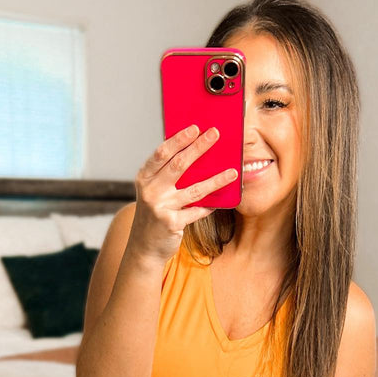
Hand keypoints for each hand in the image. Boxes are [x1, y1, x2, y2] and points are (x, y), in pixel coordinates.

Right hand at [129, 125, 238, 262]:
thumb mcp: (153, 191)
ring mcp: (161, 207)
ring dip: (216, 179)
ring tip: (233, 172)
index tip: (195, 128)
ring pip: (195, 189)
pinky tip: (221, 202)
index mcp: (144, 178)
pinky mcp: (172, 223)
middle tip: (215, 134)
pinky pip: (197, 211)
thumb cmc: (153, 214)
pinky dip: (210, 207)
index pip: (162, 153)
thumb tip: (192, 151)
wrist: (144, 248)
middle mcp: (151, 191)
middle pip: (179, 164)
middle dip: (199, 147)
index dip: (179, 139)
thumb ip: (166, 174)